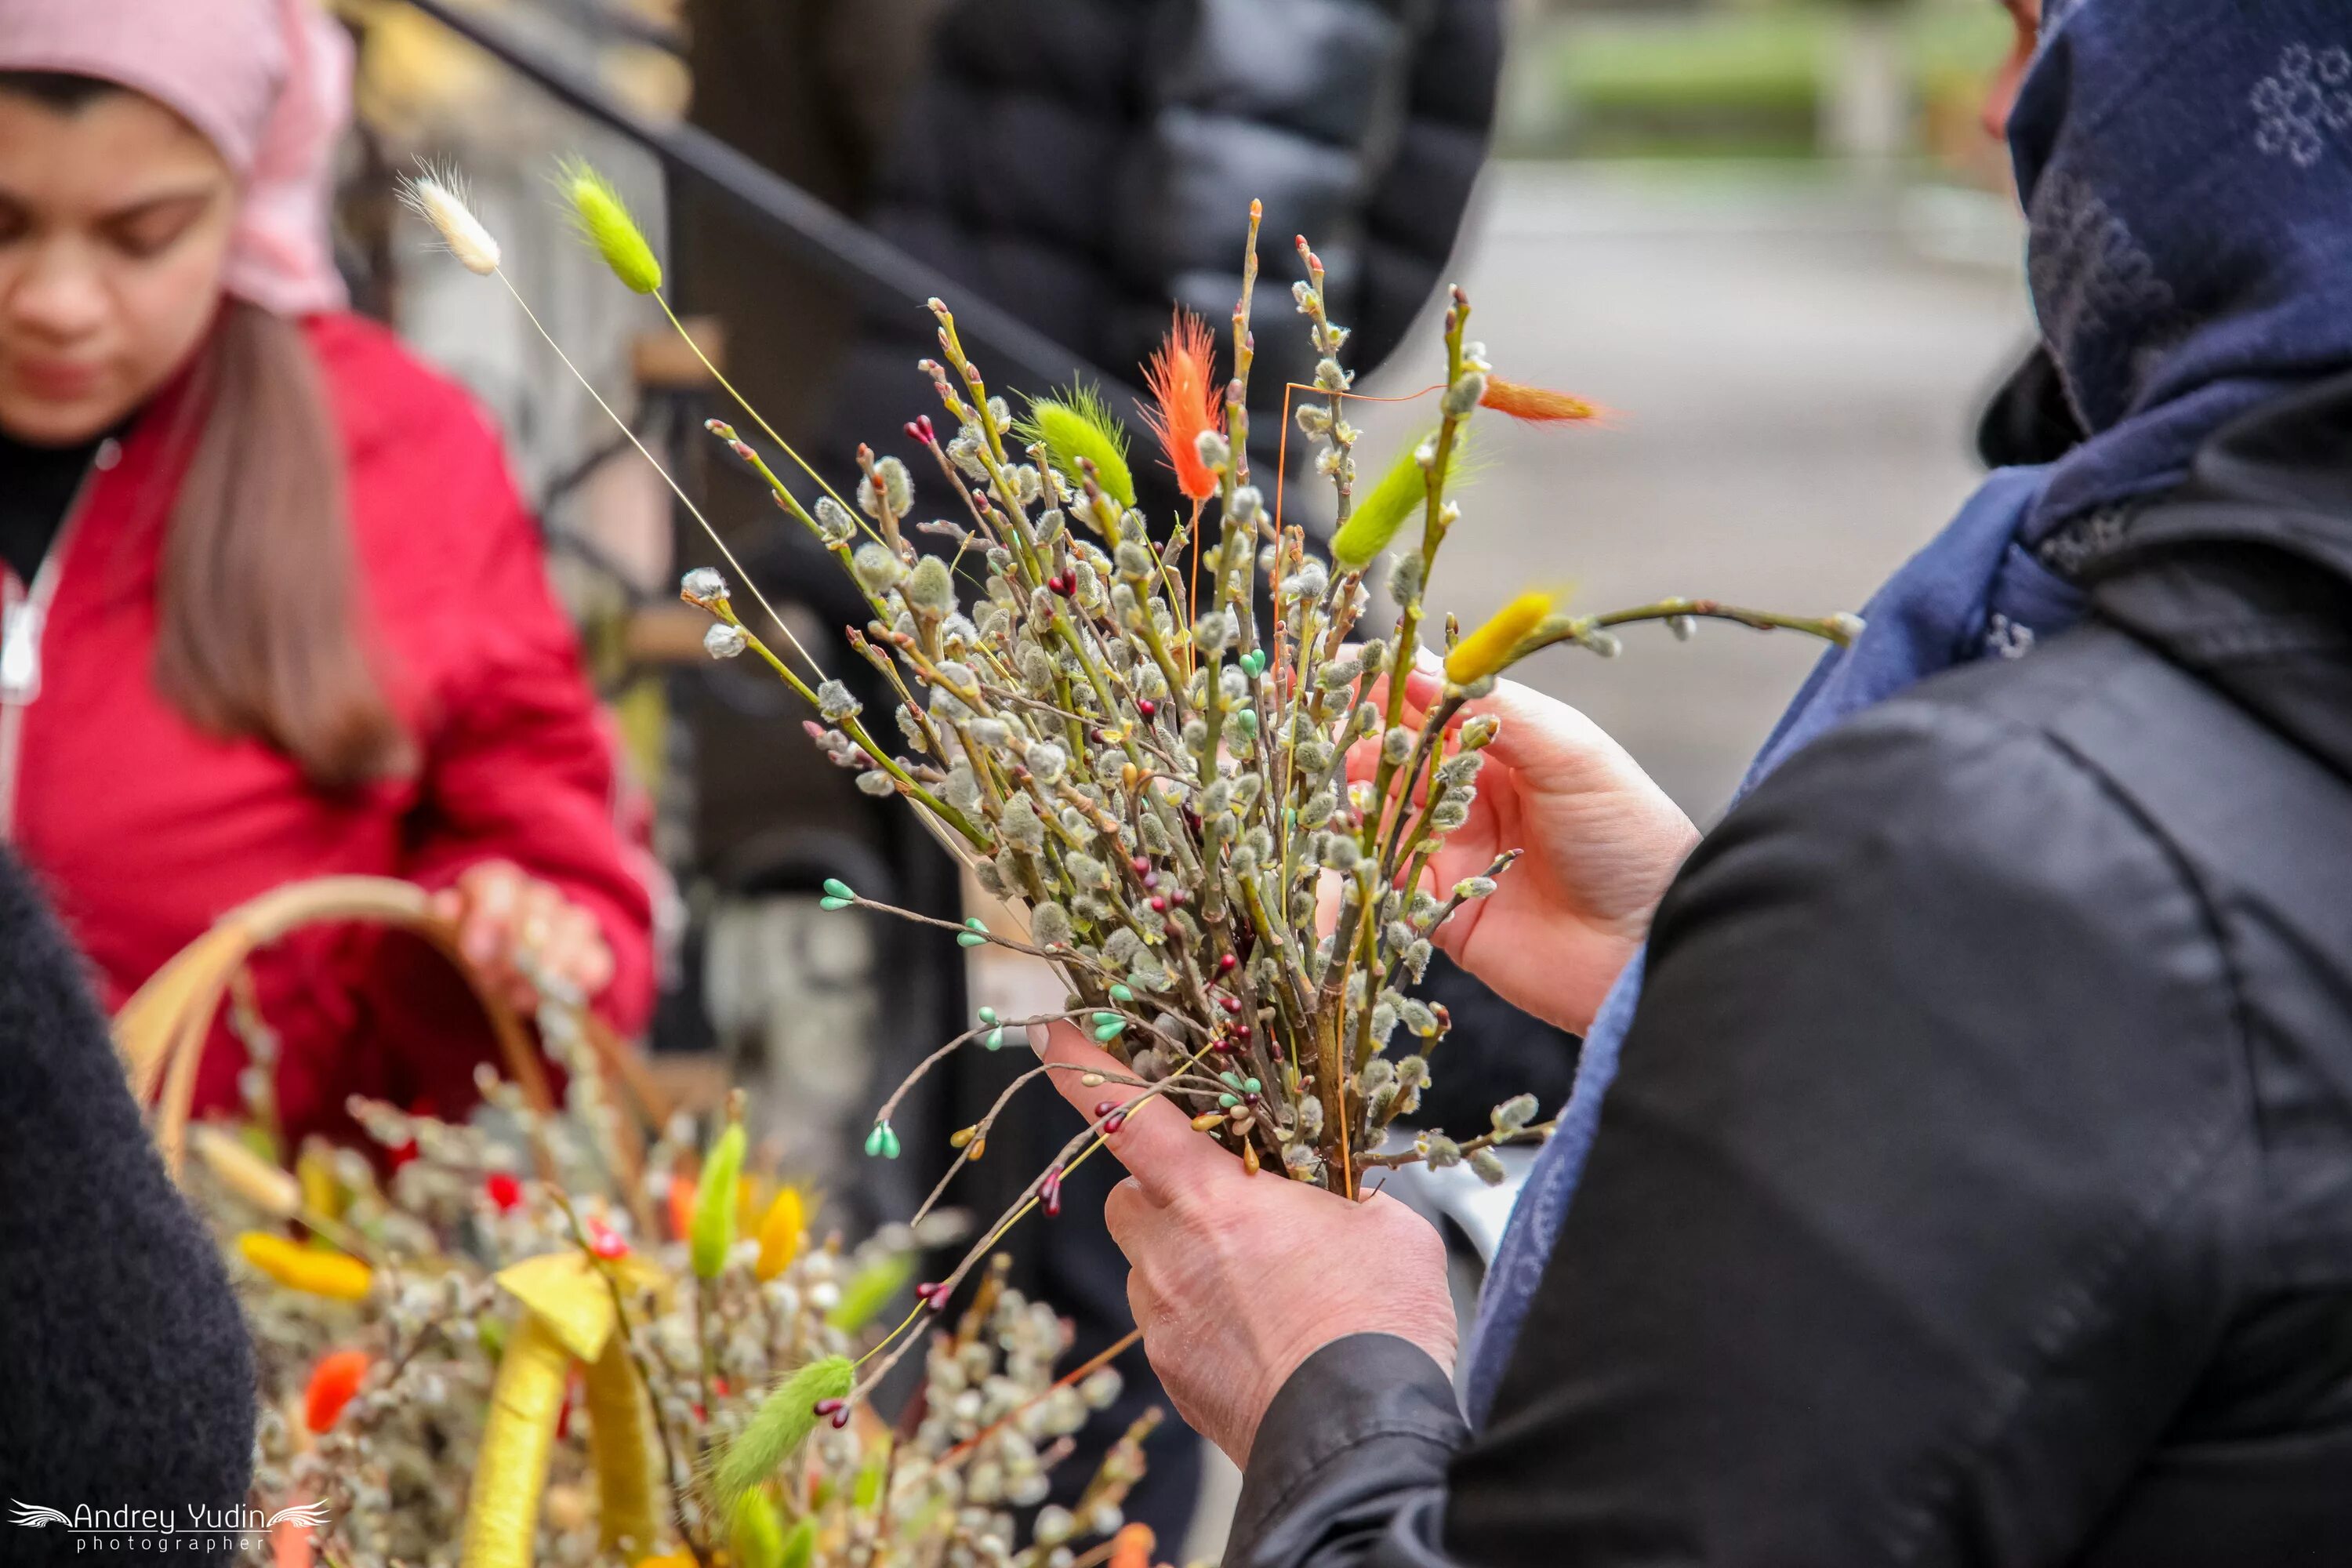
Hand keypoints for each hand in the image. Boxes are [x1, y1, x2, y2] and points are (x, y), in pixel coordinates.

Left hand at [427, 860, 613, 1014]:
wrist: (504, 961)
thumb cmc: (471, 944)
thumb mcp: (449, 931)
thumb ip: (446, 916)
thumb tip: (443, 909)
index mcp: (499, 884)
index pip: (499, 885)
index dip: (488, 917)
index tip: (473, 954)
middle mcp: (539, 898)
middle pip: (540, 906)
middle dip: (516, 946)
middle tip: (491, 979)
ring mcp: (571, 924)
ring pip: (576, 927)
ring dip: (546, 964)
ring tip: (516, 997)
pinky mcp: (593, 954)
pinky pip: (598, 961)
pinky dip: (577, 980)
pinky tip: (548, 1001)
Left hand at [1042, 1025, 1456, 1466]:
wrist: (1360, 1439)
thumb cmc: (1376, 1323)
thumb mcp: (1384, 1225)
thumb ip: (1342, 1192)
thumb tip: (1338, 1192)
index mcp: (1210, 1199)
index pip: (1124, 1112)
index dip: (1083, 1066)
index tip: (1052, 1033)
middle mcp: (1168, 1255)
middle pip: (1130, 1196)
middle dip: (1164, 1188)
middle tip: (1228, 1199)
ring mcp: (1163, 1321)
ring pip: (1149, 1264)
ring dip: (1187, 1257)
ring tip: (1263, 1280)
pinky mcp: (1172, 1377)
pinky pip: (1171, 1323)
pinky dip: (1203, 1316)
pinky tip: (1263, 1331)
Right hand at [1351, 659, 1696, 1035]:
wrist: (1651, 945)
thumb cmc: (1628, 838)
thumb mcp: (1569, 753)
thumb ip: (1494, 709)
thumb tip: (1417, 667)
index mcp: (1511, 752)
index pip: (1438, 710)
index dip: (1395, 694)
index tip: (1350, 675)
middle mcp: (1477, 801)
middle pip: (1401, 767)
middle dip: (1367, 752)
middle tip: (1341, 744)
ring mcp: (1457, 858)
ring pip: (1385, 825)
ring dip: (1358, 811)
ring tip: (1344, 800)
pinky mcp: (1444, 916)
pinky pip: (1387, 893)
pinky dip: (1360, 878)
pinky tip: (1342, 860)